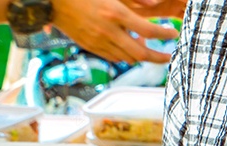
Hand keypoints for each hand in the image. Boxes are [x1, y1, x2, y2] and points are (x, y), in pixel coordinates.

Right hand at [54, 0, 177, 63]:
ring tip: (147, 47)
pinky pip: (114, 58)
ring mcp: (99, 42)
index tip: (173, 34)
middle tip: (169, 57)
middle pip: (141, 54)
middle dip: (159, 58)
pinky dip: (125, 56)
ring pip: (128, 58)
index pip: (149, 30)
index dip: (165, 34)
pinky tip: (128, 46)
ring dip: (140, 56)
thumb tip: (155, 3)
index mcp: (115, 13)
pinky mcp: (90, 47)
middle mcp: (108, 31)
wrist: (52, 0)